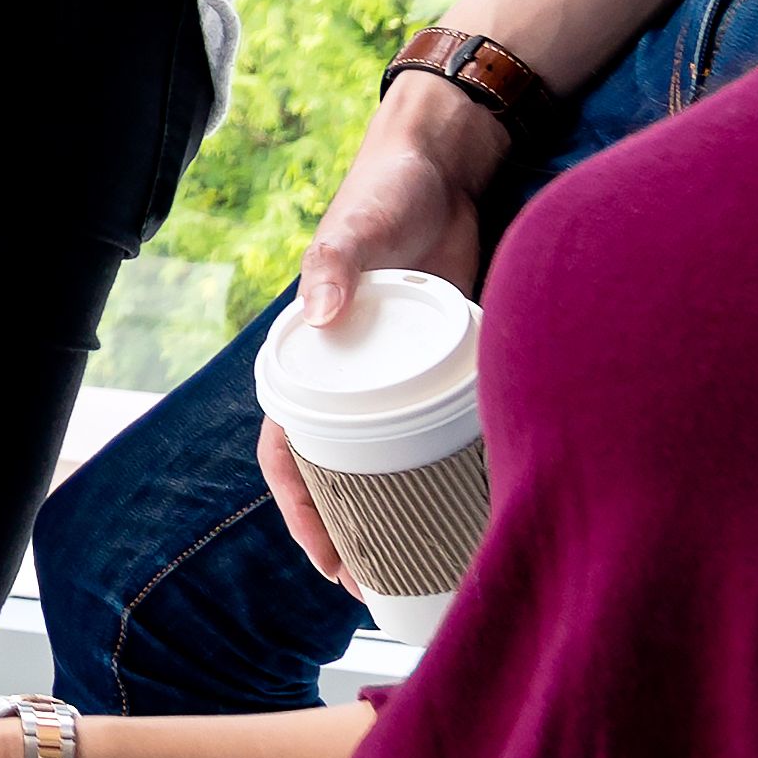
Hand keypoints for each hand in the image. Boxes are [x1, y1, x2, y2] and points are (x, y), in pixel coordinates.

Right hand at [252, 91, 503, 577]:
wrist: (443, 169)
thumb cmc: (383, 194)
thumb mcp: (354, 228)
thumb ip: (335, 263)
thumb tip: (320, 314)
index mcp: (310, 357)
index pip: (288, 450)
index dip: (302, 510)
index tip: (327, 559)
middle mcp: (348, 380)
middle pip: (335, 476)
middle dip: (348, 536)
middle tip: (371, 587)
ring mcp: (395, 382)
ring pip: (385, 467)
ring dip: (393, 521)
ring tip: (418, 571)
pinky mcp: (441, 373)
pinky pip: (434, 438)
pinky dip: (444, 478)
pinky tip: (470, 514)